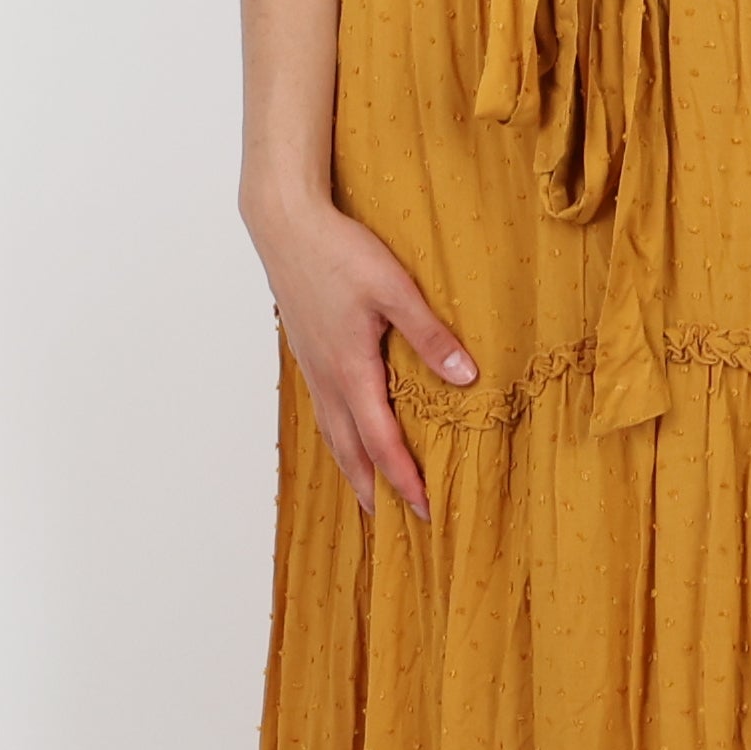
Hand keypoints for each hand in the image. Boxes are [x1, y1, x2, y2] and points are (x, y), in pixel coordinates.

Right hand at [246, 191, 475, 523]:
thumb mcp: (394, 289)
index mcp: (351, 371)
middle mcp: (328, 379)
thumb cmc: (338, 251)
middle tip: (397, 525)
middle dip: (374, 490)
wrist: (284, 224)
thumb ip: (430, 335)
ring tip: (369, 497)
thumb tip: (466, 376)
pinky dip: (339, 439)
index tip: (425, 509)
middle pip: (350, 451)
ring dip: (353, 469)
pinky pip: (324, 412)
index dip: (405, 479)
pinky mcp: (307, 354)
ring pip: (332, 434)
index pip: (381, 442)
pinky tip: (347, 436)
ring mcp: (313, 368)